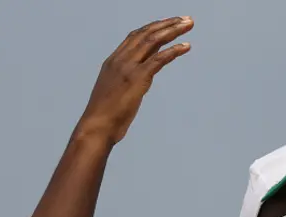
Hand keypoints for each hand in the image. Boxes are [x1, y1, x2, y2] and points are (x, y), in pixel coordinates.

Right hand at [75, 16, 193, 144]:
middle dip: (167, 24)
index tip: (168, 23)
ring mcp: (128, 68)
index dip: (153, 28)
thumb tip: (138, 82)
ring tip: (188, 25)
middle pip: (146, 34)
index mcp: (113, 62)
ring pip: (152, 41)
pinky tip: (186, 46)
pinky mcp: (137, 78)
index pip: (134, 37)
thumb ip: (126, 82)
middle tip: (185, 19)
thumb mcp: (114, 93)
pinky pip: (158, 59)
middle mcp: (120, 60)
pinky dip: (173, 51)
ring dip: (172, 31)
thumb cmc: (105, 116)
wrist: (97, 127)